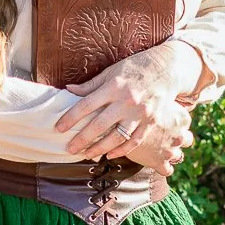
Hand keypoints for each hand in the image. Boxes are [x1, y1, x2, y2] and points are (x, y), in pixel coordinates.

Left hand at [53, 40, 206, 181]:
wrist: (167, 69)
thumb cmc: (134, 68)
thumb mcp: (111, 72)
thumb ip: (90, 85)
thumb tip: (68, 90)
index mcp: (114, 86)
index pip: (86, 104)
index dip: (70, 117)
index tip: (58, 128)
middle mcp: (127, 101)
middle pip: (99, 125)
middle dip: (82, 139)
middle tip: (69, 149)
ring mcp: (141, 113)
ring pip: (117, 137)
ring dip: (100, 148)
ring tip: (86, 154)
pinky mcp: (152, 122)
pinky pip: (135, 141)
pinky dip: (121, 150)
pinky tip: (109, 155)